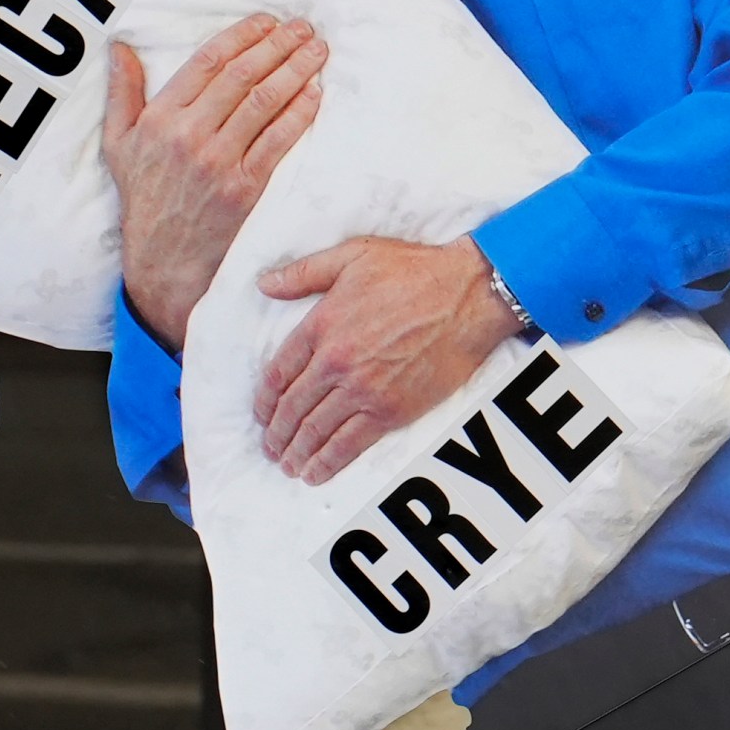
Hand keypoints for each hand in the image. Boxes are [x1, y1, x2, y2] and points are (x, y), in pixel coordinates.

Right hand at [102, 13, 326, 351]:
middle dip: (278, 45)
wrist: (163, 261)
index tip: (266, 21)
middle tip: (304, 27)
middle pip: (242, 76)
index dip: (241, 36)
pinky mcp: (246, 188)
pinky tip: (316, 94)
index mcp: (160, 119)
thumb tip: (120, 47)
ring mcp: (219, 162)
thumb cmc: (144, 198)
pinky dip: (300, 113)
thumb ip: (122, 93)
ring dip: (296, 71)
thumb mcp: (119, 144)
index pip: (208, 62)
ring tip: (317, 50)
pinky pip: (279, 141)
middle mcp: (189, 136)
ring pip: (264, 103)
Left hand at [253, 235, 524, 483]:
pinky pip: (349, 444)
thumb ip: (304, 273)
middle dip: (276, 433)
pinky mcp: (391, 411)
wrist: (469, 296)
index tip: (261, 414)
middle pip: (292, 407)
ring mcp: (363, 390)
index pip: (278, 372)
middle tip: (271, 447)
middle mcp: (336, 362)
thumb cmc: (416, 272)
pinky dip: (327, 463)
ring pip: (316, 431)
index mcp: (322, 325)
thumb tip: (264, 284)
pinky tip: (315, 473)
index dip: (264, 400)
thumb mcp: (354, 255)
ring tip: (288, 465)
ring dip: (296, 452)